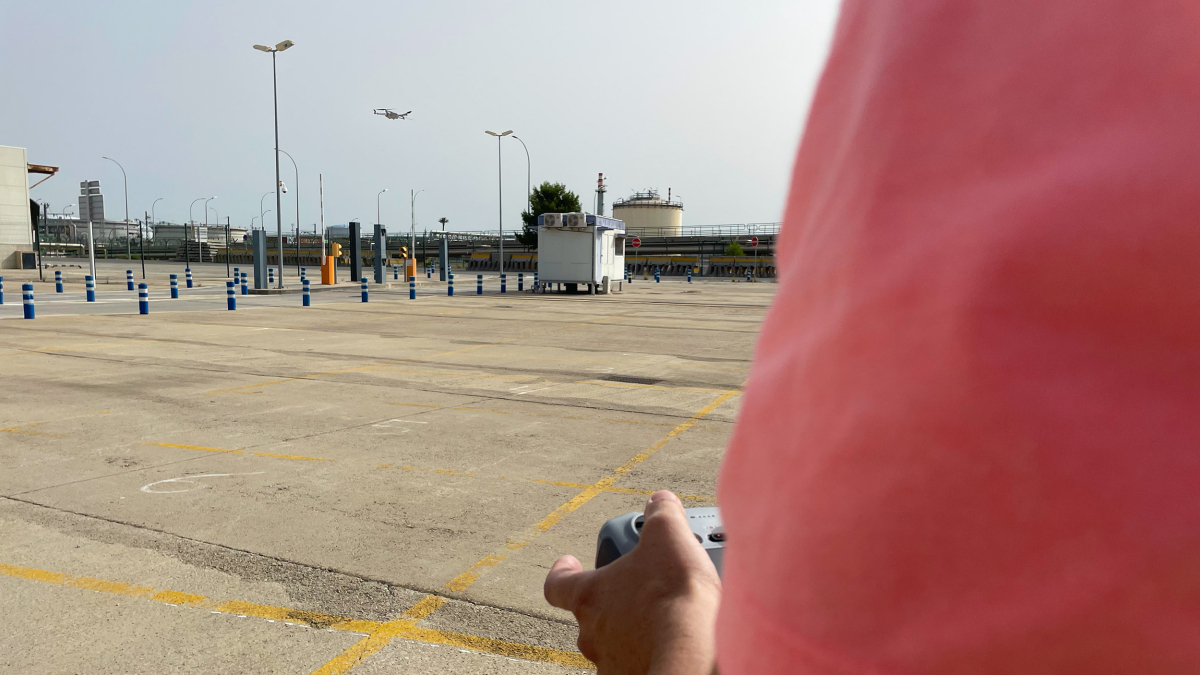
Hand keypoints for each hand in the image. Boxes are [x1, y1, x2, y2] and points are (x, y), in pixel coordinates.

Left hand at [544, 491, 721, 674]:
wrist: (691, 651)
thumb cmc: (672, 596)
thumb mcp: (668, 536)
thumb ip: (661, 514)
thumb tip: (660, 502)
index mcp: (590, 596)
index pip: (558, 584)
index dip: (562, 573)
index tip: (567, 564)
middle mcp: (592, 634)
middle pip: (591, 616)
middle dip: (611, 604)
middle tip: (637, 592)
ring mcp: (611, 663)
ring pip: (614, 644)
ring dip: (631, 633)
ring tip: (662, 621)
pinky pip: (636, 665)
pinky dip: (649, 654)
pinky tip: (671, 646)